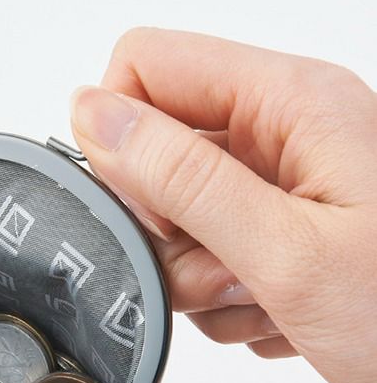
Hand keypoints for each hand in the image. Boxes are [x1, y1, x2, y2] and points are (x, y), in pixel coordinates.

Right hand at [70, 28, 376, 382]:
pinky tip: (276, 315)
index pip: (145, 67)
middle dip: (169, 229)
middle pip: (157, 155)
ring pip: (175, 220)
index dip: (122, 138)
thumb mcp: (286, 251)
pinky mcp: (274, 235)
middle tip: (225, 269)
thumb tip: (94, 115)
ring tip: (263, 300)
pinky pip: (205, 258)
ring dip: (201, 275)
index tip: (153, 211)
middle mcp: (281, 135)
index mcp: (288, 103)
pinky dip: (227, 299)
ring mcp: (277, 189)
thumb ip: (183, 178)